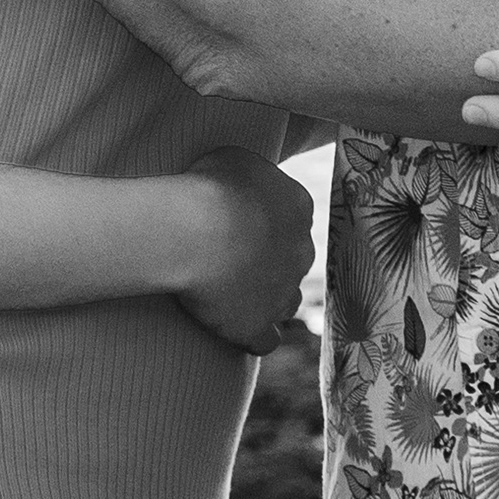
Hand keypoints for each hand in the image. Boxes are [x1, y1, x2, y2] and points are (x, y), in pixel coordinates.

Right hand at [171, 145, 315, 354]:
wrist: (196, 231)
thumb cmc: (209, 187)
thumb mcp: (234, 159)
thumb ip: (251, 176)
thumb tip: (245, 185)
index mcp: (298, 207)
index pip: (291, 219)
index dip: (265, 225)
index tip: (238, 225)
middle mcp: (301, 251)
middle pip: (293, 261)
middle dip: (270, 262)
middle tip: (231, 259)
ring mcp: (283, 291)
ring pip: (286, 301)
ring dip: (266, 300)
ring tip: (233, 296)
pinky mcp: (258, 325)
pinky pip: (266, 339)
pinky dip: (253, 335)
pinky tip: (235, 330)